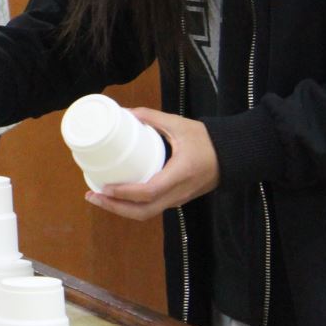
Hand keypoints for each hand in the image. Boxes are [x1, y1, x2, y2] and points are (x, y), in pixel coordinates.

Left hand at [84, 109, 219, 219]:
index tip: (105, 186)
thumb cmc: (208, 140)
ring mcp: (177, 199)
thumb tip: (125, 112)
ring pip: (146, 213)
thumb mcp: (179, 124)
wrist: (233, 156)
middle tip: (92, 195)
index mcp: (180, 175)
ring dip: (121, 209)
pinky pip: (151, 209)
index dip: (125, 193)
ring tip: (98, 197)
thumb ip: (152, 117)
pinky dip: (131, 206)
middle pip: (143, 212)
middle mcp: (178, 193)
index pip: (149, 192)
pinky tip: (117, 196)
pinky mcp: (176, 199)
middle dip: (114, 208)